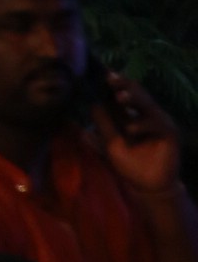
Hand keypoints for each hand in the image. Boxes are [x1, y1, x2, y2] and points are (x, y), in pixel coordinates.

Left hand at [92, 72, 184, 196]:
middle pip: (136, 93)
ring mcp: (158, 123)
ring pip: (147, 104)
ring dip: (133, 98)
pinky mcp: (170, 134)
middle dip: (123, 84)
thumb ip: (102, 126)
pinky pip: (157, 124)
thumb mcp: (110, 144)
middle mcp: (145, 115)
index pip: (122, 94)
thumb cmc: (129, 165)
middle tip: (110, 77)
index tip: (100, 74)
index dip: (113, 85)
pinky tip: (131, 129)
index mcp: (131, 115)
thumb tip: (91, 106)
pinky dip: (143, 125)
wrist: (148, 187)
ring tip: (119, 96)